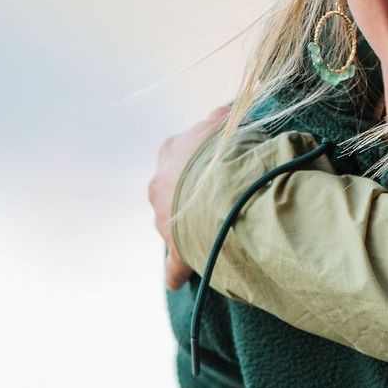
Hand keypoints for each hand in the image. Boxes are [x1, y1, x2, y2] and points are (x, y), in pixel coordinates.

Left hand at [150, 106, 231, 289]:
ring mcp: (165, 217)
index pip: (180, 153)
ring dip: (187, 228)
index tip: (216, 165)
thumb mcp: (226, 124)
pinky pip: (174, 265)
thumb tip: (225, 108)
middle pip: (172, 189)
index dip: (200, 160)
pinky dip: (176, 271)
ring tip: (211, 233)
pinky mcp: (175, 248)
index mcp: (172, 151)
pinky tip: (178, 278)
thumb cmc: (227, 151)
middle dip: (189, 195)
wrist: (222, 186)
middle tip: (216, 200)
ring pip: (171, 223)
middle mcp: (160, 183)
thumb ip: (222, 118)